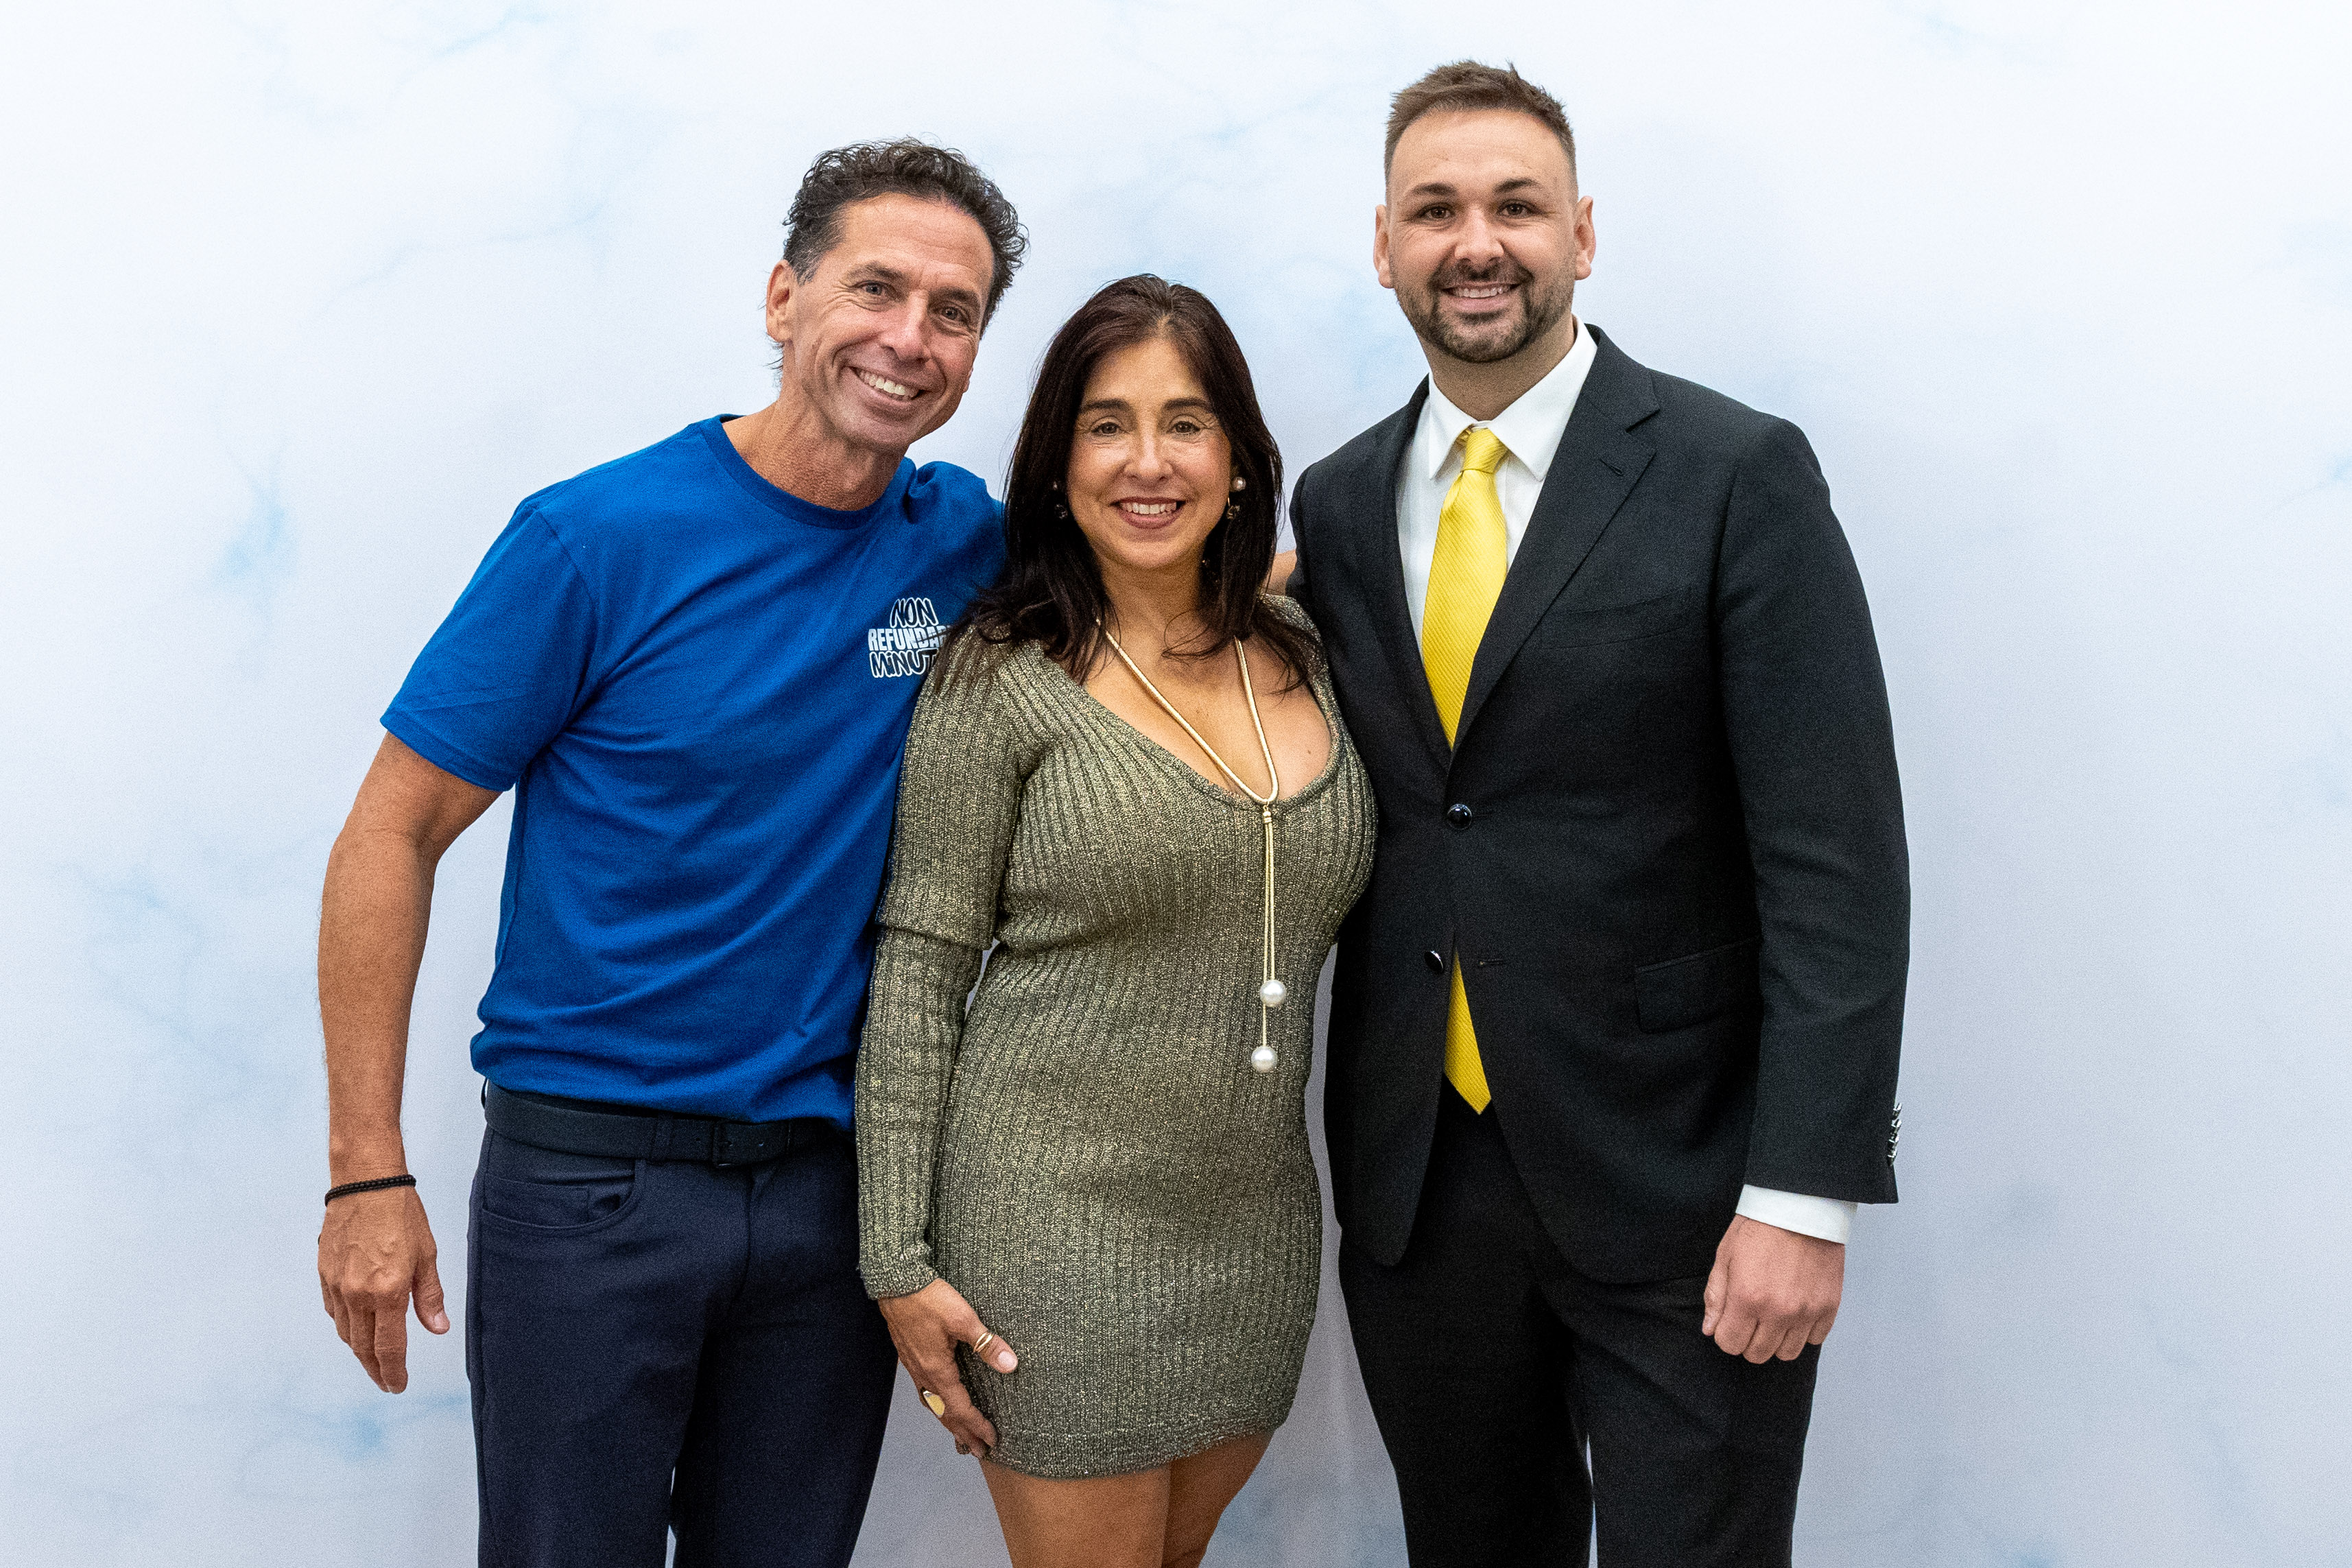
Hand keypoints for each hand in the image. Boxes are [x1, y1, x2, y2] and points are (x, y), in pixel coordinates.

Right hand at [318, 1185, 447, 1390]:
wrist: (365, 1184)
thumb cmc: (401, 1214)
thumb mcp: (427, 1254)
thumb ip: (429, 1296)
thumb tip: (438, 1329)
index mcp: (387, 1292)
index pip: (389, 1347)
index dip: (394, 1372)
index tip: (398, 1385)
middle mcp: (358, 1294)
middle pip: (363, 1347)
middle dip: (376, 1369)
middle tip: (387, 1382)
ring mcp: (337, 1286)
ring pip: (346, 1333)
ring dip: (359, 1352)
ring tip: (374, 1361)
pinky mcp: (324, 1275)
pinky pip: (334, 1312)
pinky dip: (346, 1327)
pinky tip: (356, 1329)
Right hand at [875, 1278, 1018, 1457]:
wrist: (897, 1283)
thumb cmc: (930, 1299)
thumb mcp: (964, 1319)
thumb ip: (987, 1344)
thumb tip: (1011, 1365)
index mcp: (937, 1371)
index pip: (960, 1409)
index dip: (976, 1426)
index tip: (991, 1441)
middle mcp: (923, 1375)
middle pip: (944, 1413)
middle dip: (962, 1433)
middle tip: (977, 1451)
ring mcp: (914, 1367)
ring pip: (932, 1404)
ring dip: (948, 1422)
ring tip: (960, 1435)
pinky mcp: (910, 1357)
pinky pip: (924, 1392)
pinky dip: (936, 1405)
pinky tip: (940, 1402)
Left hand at [1701, 1214, 1842, 1362]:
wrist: (1801, 1207)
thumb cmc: (1759, 1228)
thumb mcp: (1725, 1256)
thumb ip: (1716, 1296)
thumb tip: (1710, 1330)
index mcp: (1747, 1298)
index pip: (1729, 1344)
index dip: (1725, 1335)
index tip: (1729, 1322)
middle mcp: (1778, 1311)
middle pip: (1757, 1354)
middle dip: (1747, 1341)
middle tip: (1750, 1319)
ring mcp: (1807, 1312)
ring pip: (1787, 1353)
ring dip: (1776, 1341)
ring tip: (1773, 1317)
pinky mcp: (1829, 1307)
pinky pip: (1815, 1339)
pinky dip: (1803, 1332)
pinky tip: (1795, 1312)